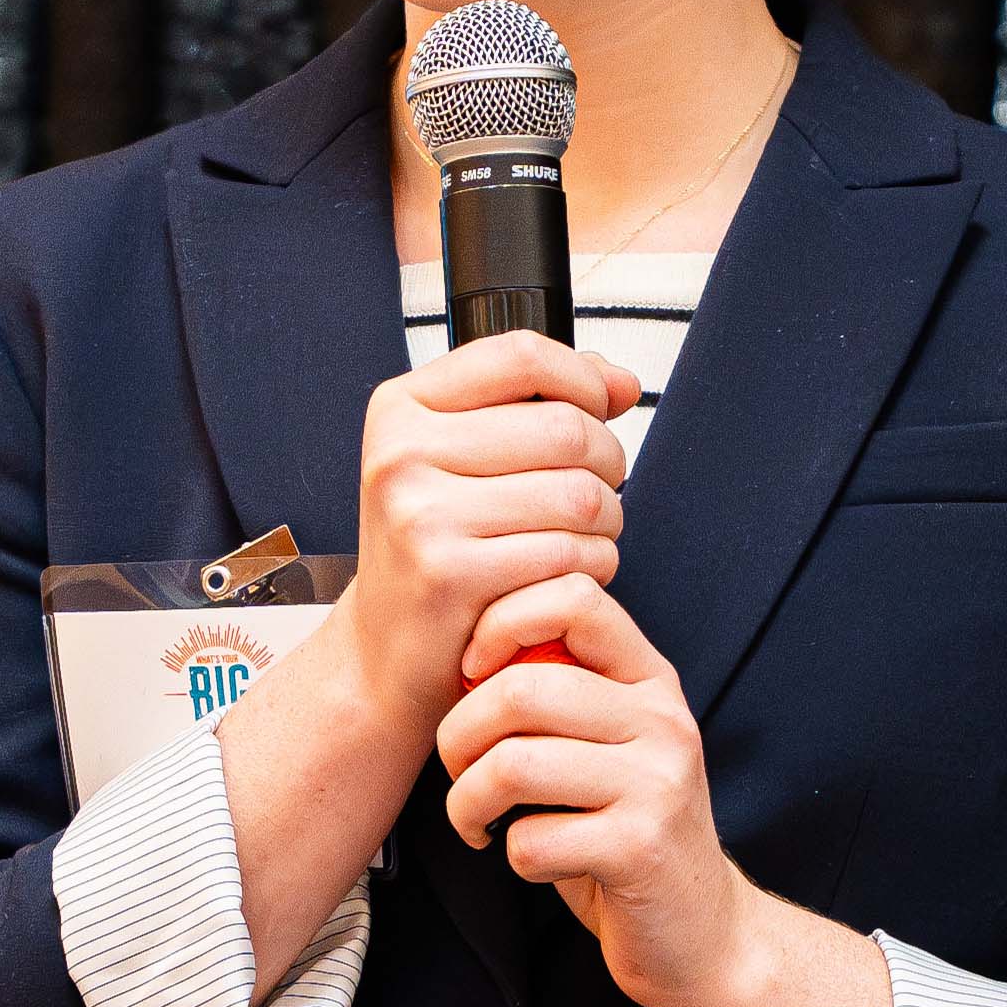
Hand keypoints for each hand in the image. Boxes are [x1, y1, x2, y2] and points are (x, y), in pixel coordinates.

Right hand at [333, 329, 641, 739]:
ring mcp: (422, 515)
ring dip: (607, 520)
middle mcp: (401, 454)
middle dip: (608, 462)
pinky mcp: (452, 575)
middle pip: (565, 427)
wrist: (384, 651)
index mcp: (400, 409)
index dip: (583, 379)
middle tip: (597, 491)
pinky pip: (569, 553)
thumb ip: (536, 404)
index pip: (521, 356)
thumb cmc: (432, 550)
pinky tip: (569, 573)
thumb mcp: (460, 459)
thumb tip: (621, 382)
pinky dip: (593, 564)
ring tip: (585, 535)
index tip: (600, 407)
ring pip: (578, 494)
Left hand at [437, 577, 763, 1006]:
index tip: (473, 674)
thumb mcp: (604, 743)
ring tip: (476, 820)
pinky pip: (530, 839)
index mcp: (649, 679)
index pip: (573, 596)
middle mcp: (662, 720)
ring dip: (467, 802)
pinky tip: (534, 861)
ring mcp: (657, 783)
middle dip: (458, 735)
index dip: (501, 623)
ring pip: (512, 764)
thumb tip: (467, 649)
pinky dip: (511, 857)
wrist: (701, 932)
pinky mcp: (640, 849)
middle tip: (459, 772)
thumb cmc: (624, 830)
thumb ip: (558, 689)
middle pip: (521, 687)